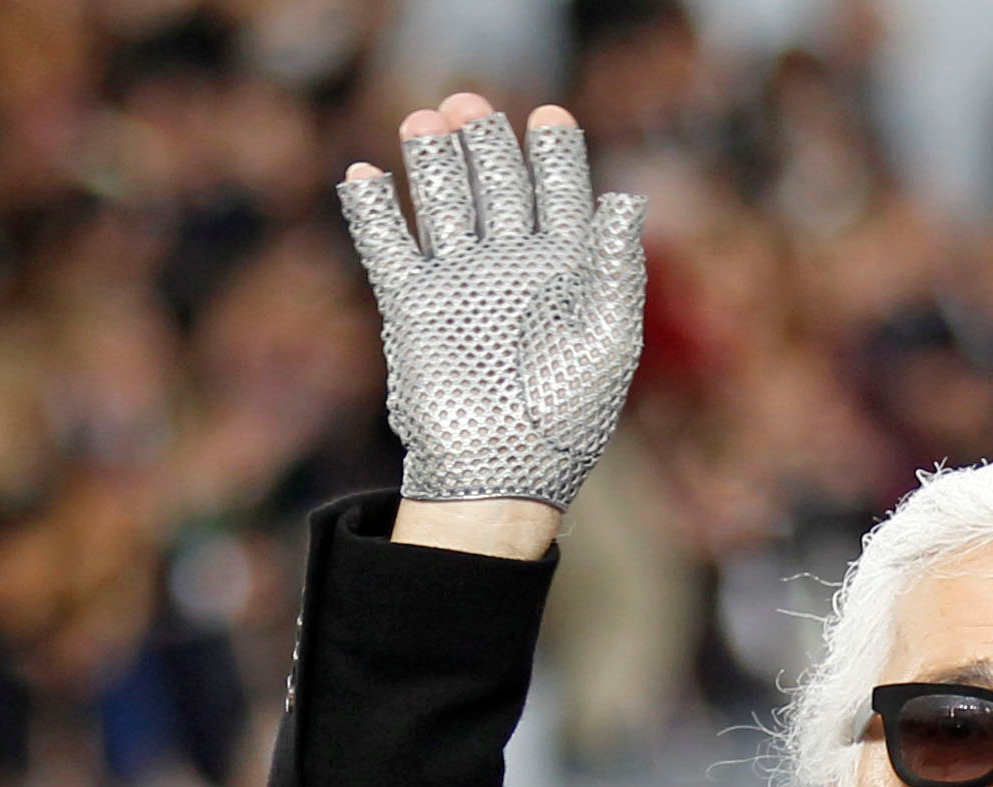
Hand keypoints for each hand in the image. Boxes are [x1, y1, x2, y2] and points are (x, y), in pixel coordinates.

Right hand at [340, 95, 646, 519]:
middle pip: (497, 185)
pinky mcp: (413, 307)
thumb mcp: (610, 340)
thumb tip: (627, 197)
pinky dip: (374, 211)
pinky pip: (388, 247)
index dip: (554, 153)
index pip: (560, 194)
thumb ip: (617, 266)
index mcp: (567, 272)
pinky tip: (365, 174)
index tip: (547, 114)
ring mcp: (461, 284)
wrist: (502, 475)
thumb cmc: (568, 417)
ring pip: (444, 204)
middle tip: (468, 104)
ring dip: (433, 161)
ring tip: (425, 120)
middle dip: (484, 141)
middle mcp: (512, 269)